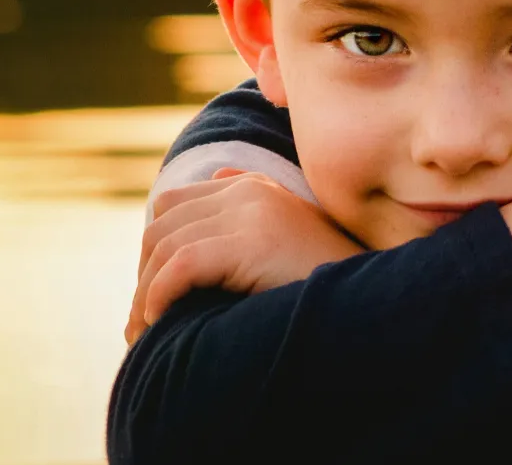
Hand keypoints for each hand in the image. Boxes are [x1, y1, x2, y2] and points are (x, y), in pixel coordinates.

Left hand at [125, 168, 362, 343]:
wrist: (372, 299)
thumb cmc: (331, 280)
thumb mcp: (292, 234)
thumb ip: (254, 207)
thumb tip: (219, 177)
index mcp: (254, 187)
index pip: (175, 205)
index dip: (155, 250)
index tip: (152, 293)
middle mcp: (247, 191)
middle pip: (162, 225)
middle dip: (144, 273)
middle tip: (139, 320)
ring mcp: (249, 212)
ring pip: (164, 247)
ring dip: (144, 293)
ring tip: (142, 333)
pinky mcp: (249, 242)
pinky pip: (179, 266)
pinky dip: (158, 296)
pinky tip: (158, 321)